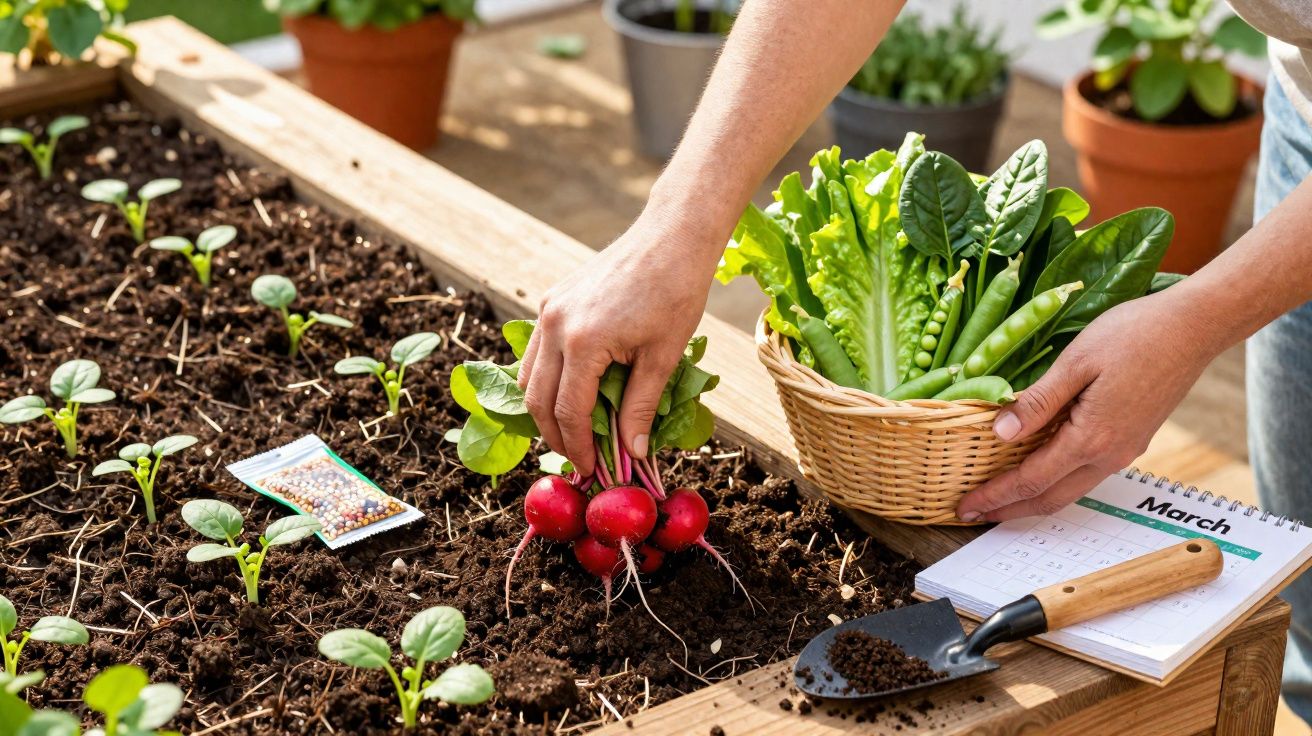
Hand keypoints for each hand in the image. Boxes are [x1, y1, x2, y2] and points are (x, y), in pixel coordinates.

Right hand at [519, 215, 716, 475]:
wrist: (670, 237)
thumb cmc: (675, 293)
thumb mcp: (663, 357)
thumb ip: (641, 408)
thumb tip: (632, 453)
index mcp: (583, 342)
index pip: (568, 412)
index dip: (578, 447)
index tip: (592, 469)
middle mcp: (554, 325)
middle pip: (537, 400)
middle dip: (555, 436)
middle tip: (579, 459)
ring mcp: (548, 310)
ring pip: (529, 377)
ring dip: (546, 409)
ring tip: (574, 432)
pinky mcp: (551, 300)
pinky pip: (536, 352)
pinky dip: (547, 379)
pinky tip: (573, 393)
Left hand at [956, 290, 1222, 521]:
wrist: (1195, 326)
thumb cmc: (1134, 334)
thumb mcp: (1076, 362)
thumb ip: (1038, 402)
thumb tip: (999, 434)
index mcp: (1092, 438)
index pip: (1031, 480)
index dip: (995, 496)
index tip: (965, 506)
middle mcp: (1110, 455)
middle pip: (1051, 499)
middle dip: (1009, 510)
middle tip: (972, 513)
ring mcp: (1125, 450)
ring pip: (1071, 489)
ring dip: (1033, 498)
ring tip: (1000, 497)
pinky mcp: (1133, 439)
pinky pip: (1086, 472)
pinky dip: (1056, 479)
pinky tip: (1038, 468)